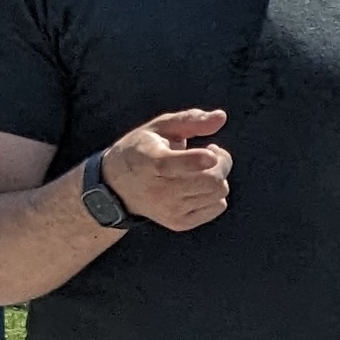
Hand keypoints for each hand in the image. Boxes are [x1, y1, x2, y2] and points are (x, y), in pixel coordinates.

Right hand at [103, 109, 232, 232]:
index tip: (211, 153)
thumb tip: (222, 117)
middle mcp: (159, 191)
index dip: (199, 160)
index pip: (177, 165)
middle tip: (213, 152)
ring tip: (203, 168)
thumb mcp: (160, 127)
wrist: (117, 188)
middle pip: (211, 181)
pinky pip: (217, 207)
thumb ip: (190, 119)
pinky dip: (215, 194)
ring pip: (218, 194)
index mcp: (150, 161)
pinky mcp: (179, 223)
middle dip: (222, 162)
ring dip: (218, 177)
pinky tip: (200, 184)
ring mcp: (170, 210)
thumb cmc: (143, 149)